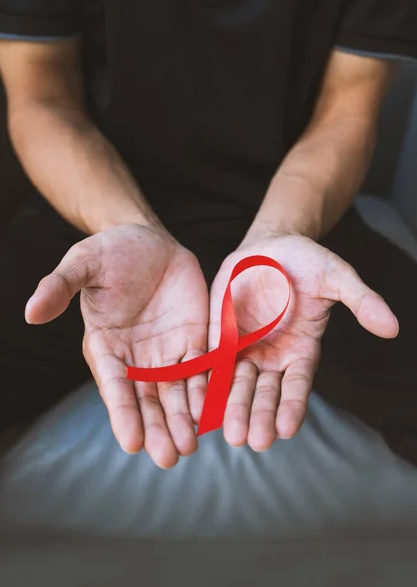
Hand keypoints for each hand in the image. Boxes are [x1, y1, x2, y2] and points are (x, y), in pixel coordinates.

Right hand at [25, 224, 208, 467]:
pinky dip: (208, 389)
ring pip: (176, 391)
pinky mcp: (194, 338)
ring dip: (183, 418)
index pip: (114, 384)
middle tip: (168, 457)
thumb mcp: (83, 263)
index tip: (132, 442)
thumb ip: (59, 286)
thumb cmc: (110, 252)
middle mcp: (136, 357)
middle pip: (147, 398)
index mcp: (106, 345)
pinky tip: (214, 410)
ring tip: (190, 445)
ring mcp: (167, 350)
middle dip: (157, 427)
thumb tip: (31, 313)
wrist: (148, 241)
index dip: (122, 413)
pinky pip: (204, 367)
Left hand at [208, 230, 398, 451]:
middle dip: (259, 416)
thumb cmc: (308, 262)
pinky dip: (207, 382)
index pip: (298, 384)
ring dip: (232, 408)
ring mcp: (245, 348)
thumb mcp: (337, 277)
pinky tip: (199, 402)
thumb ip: (360, 301)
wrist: (271, 246)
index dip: (293, 406)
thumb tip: (392, 327)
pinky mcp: (220, 335)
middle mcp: (272, 356)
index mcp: (301, 349)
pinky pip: (212, 361)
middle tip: (253, 441)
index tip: (287, 429)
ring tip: (229, 434)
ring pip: (237, 384)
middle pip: (265, 392)